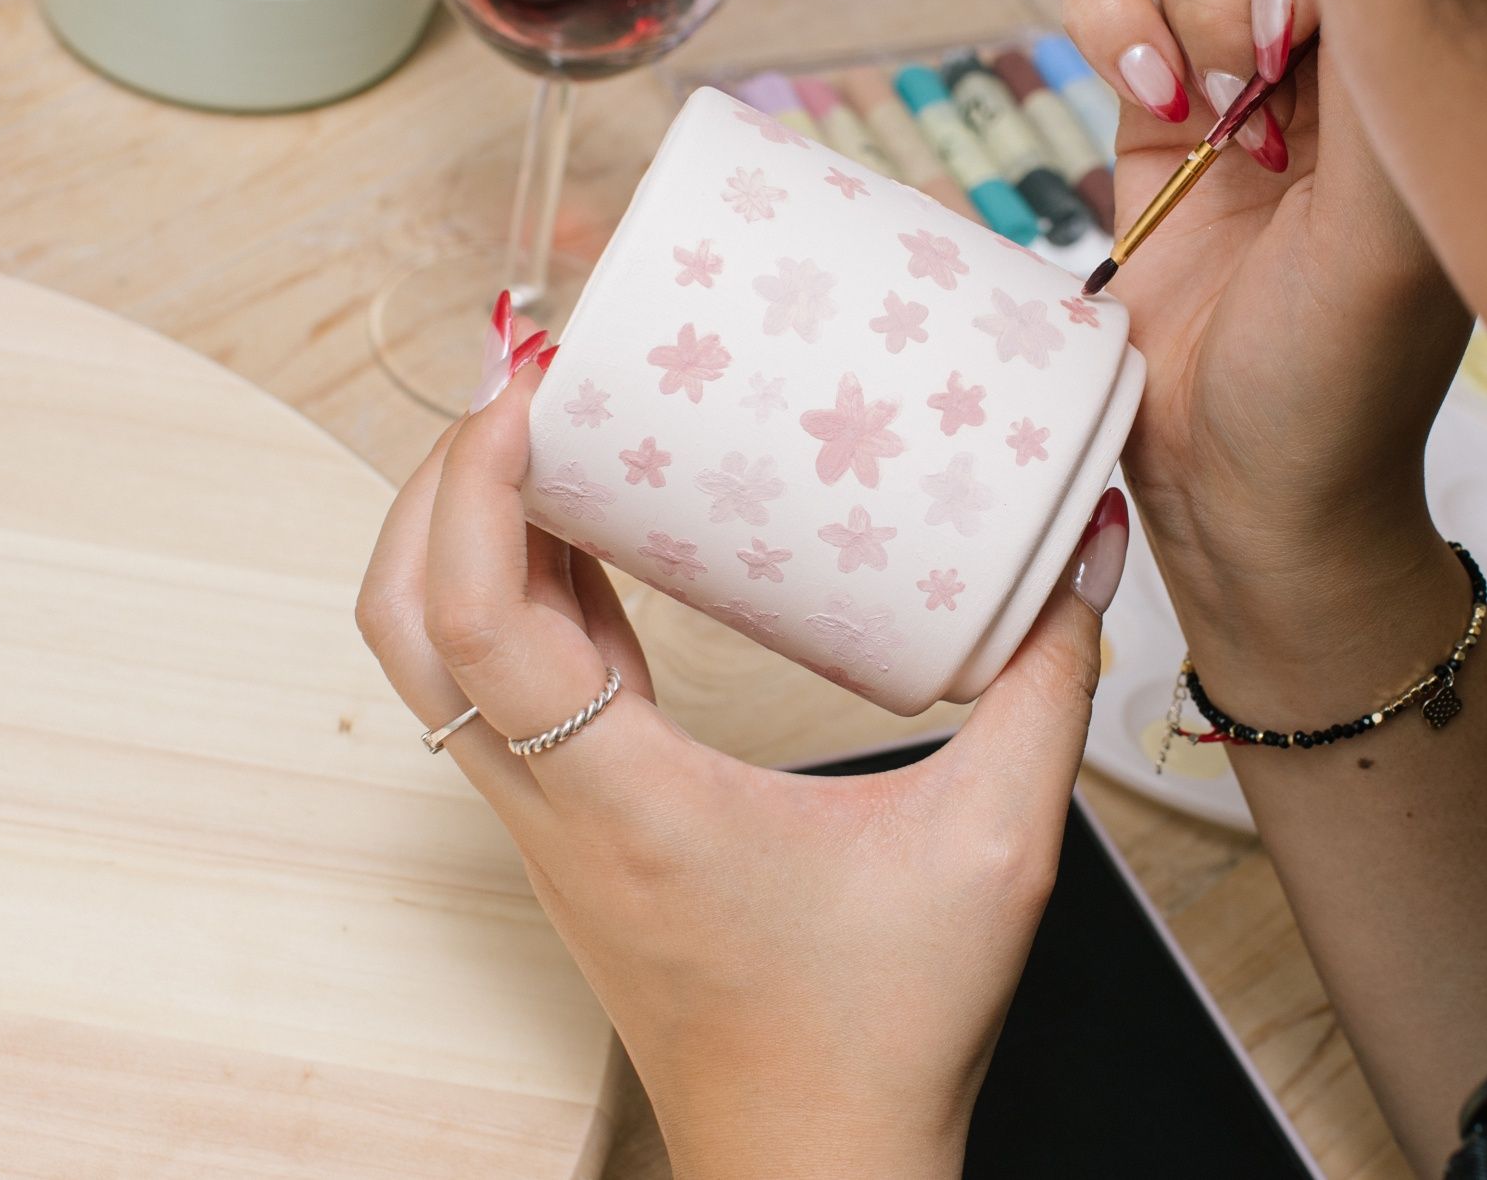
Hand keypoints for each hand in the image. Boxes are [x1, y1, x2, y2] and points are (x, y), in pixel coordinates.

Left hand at [355, 350, 1126, 1179]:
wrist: (815, 1161)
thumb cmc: (882, 1031)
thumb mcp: (996, 844)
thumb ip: (1043, 686)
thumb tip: (1081, 552)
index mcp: (628, 803)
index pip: (479, 621)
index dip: (478, 485)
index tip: (528, 384)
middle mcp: (557, 809)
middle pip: (405, 621)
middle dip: (439, 483)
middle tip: (530, 386)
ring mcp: (553, 824)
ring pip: (433, 656)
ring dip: (461, 534)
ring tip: (551, 434)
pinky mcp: (579, 830)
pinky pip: (506, 686)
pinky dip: (517, 591)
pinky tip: (597, 538)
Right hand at [1063, 0, 1471, 692]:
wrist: (1239, 491)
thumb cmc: (1336, 387)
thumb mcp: (1393, 239)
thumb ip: (1378, 84)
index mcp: (1428, 61)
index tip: (1287, 52)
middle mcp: (1347, 45)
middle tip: (1242, 100)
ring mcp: (1247, 65)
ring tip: (1194, 112)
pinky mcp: (1157, 100)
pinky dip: (1103, 5)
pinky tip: (1145, 99)